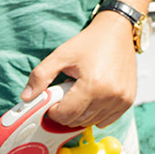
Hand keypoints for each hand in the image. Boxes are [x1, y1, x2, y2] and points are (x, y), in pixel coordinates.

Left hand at [23, 14, 136, 128]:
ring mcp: (121, 99)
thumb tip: (26, 97)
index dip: (54, 110)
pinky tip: (94, 96)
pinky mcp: (128, 101)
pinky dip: (96, 114)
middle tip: (67, 92)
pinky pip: (105, 120)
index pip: (66, 115)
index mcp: (93, 85)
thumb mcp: (61, 54)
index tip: (53, 99)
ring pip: (91, 122)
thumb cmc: (90, 42)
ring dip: (81, 113)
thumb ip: (40, 76)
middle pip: (78, 121)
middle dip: (66, 111)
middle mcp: (110, 95)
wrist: (118, 31)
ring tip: (81, 90)